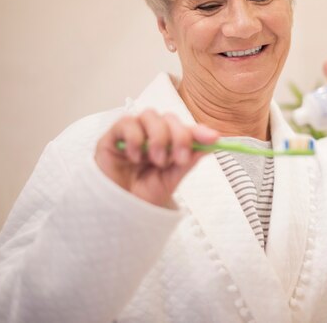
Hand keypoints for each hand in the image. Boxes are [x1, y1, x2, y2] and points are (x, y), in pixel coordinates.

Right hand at [95, 110, 218, 207]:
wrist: (116, 211)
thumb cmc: (142, 195)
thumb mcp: (170, 181)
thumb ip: (187, 163)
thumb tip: (208, 147)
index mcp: (168, 143)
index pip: (186, 129)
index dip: (200, 130)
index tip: (214, 138)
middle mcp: (152, 134)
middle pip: (170, 118)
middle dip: (179, 136)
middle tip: (180, 159)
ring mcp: (133, 133)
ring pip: (150, 115)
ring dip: (158, 137)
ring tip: (157, 161)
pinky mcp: (113, 136)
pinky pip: (126, 122)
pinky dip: (135, 138)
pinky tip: (135, 157)